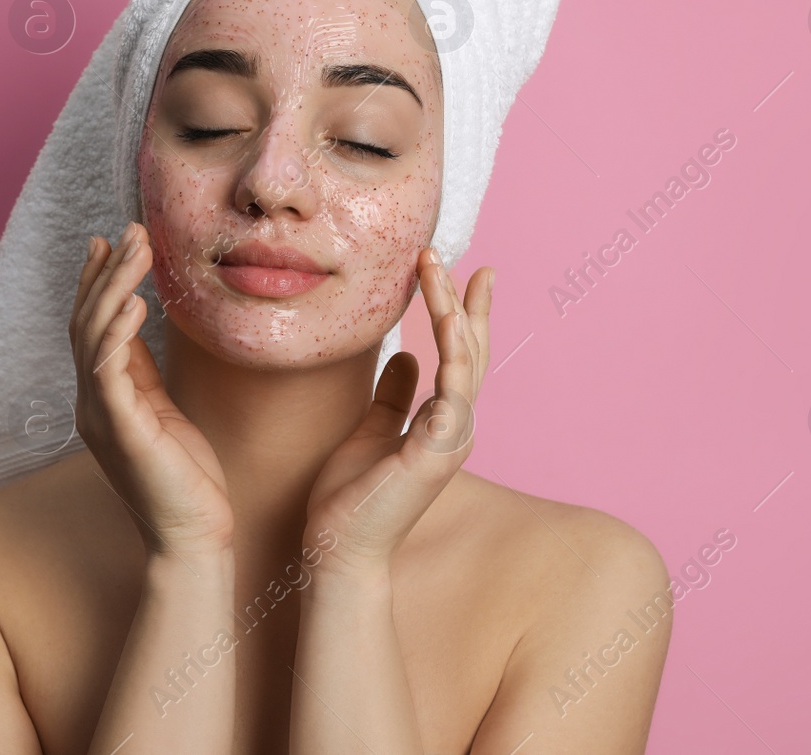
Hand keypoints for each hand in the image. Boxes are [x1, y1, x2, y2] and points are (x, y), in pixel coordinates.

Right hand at [71, 221, 233, 559]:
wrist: (193, 537)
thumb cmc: (185, 477)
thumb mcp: (162, 410)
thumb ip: (144, 370)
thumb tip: (137, 319)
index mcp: (101, 398)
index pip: (90, 327)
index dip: (96, 281)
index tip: (109, 240)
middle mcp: (91, 403)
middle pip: (85, 322)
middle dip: (106, 271)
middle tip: (131, 229)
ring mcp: (100, 417)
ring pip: (93, 337)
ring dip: (114, 287)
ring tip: (136, 248)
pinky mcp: (121, 431)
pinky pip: (110, 372)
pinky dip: (118, 332)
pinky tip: (135, 302)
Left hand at [303, 246, 491, 575]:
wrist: (338, 549)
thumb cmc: (350, 498)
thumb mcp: (370, 431)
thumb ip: (392, 396)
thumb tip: (403, 357)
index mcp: (439, 423)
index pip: (460, 358)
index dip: (463, 315)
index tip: (462, 273)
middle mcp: (454, 428)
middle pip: (472, 352)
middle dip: (466, 303)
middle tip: (463, 260)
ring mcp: (451, 439)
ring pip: (465, 361)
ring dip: (453, 311)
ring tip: (436, 268)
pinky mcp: (437, 450)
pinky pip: (453, 390)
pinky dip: (454, 352)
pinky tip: (447, 319)